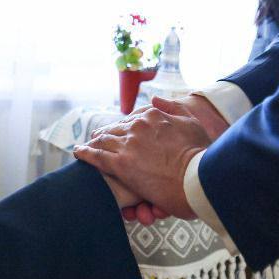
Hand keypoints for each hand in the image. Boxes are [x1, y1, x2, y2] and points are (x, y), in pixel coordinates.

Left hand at [76, 97, 213, 220]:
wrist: (197, 178)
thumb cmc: (199, 154)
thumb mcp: (191, 123)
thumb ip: (173, 108)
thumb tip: (155, 99)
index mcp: (153, 116)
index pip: (131, 118)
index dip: (123, 126)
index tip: (118, 130)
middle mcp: (137, 126)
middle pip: (114, 129)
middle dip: (106, 134)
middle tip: (97, 138)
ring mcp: (128, 145)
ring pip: (103, 140)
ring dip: (94, 142)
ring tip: (86, 145)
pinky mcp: (121, 164)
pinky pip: (96, 156)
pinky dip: (85, 153)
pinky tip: (78, 152)